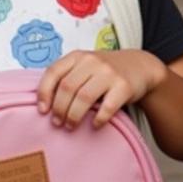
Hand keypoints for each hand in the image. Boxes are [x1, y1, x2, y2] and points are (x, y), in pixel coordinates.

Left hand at [37, 49, 166, 129]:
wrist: (140, 66)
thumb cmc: (105, 71)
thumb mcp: (85, 65)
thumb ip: (66, 77)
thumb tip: (43, 104)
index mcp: (78, 56)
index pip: (53, 72)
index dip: (44, 93)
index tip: (42, 110)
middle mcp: (93, 61)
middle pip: (67, 88)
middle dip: (59, 109)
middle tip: (58, 123)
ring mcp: (109, 73)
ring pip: (84, 98)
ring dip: (74, 116)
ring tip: (71, 126)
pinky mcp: (124, 86)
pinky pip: (107, 107)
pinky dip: (98, 119)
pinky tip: (95, 124)